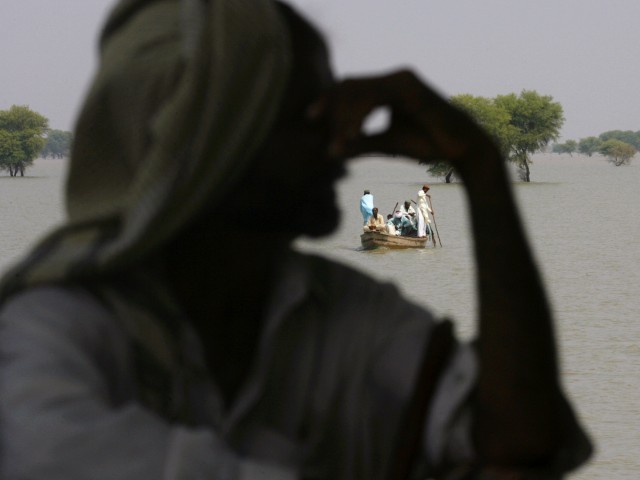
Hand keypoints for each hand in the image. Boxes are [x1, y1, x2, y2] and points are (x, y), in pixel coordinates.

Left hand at [308, 70, 499, 176]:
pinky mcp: (410, 87)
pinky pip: (374, 97)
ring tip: (340, 143)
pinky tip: (353, 135)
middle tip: (328, 142)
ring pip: (358, 90)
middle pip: (349, 86)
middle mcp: (394, 77)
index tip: (311, 120)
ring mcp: (402, 79)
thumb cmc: (427, 143)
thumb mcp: (386, 144)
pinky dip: (359, 116)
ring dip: (344, 118)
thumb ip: (360, 143)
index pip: (349, 88)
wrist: (461, 148)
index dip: (328, 102)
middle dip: (332, 113)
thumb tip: (331, 151)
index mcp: (387, 87)